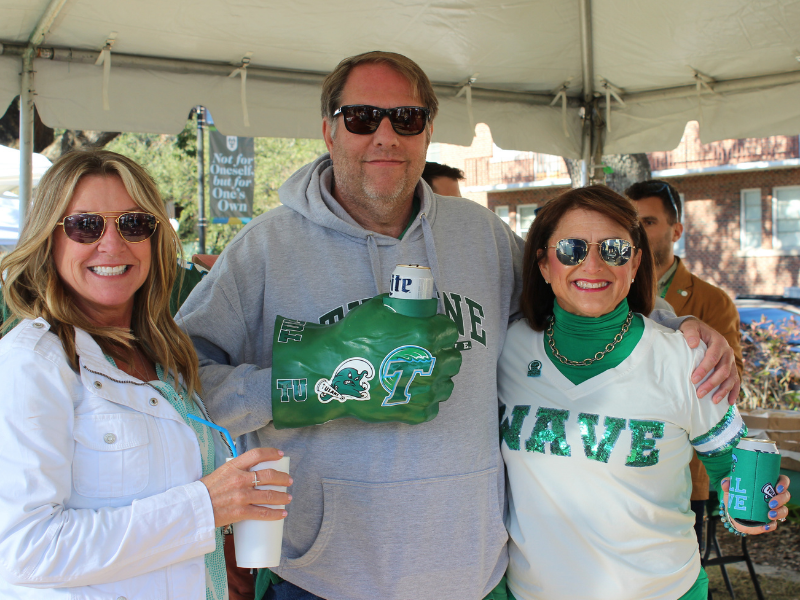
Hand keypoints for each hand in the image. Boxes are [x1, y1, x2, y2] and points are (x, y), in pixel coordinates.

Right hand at [200, 447, 291, 527]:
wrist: (194, 508)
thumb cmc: (205, 490)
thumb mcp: (220, 473)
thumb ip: (235, 471)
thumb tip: (249, 471)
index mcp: (233, 466)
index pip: (256, 454)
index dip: (271, 453)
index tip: (280, 455)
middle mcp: (239, 479)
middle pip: (268, 475)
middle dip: (283, 478)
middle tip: (289, 481)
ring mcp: (241, 496)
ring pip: (269, 495)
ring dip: (282, 497)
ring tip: (288, 498)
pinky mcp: (240, 512)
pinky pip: (262, 513)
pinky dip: (275, 514)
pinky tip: (282, 514)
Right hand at [272, 294, 461, 427]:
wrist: (330, 369)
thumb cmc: (352, 337)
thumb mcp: (378, 308)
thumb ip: (403, 307)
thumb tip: (414, 305)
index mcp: (426, 335)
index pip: (451, 331)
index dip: (442, 329)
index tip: (432, 331)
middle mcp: (430, 364)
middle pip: (454, 359)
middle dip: (443, 353)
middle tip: (426, 352)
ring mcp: (424, 392)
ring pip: (447, 384)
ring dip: (437, 378)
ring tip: (418, 373)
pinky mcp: (414, 413)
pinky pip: (433, 408)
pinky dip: (425, 401)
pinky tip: (411, 391)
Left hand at [679, 317, 739, 403]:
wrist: (700, 330)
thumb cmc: (694, 330)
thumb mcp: (690, 327)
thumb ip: (690, 333)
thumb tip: (692, 344)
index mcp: (719, 342)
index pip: (713, 357)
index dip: (704, 369)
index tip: (693, 379)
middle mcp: (728, 352)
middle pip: (723, 370)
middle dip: (712, 383)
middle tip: (700, 393)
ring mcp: (731, 361)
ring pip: (731, 378)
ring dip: (723, 390)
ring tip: (713, 401)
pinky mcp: (731, 368)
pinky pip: (735, 381)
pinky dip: (733, 392)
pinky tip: (729, 402)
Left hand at [721, 475, 790, 533]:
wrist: (732, 513)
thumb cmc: (736, 495)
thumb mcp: (731, 488)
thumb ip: (727, 483)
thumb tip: (726, 483)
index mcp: (768, 485)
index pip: (782, 481)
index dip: (783, 484)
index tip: (777, 488)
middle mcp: (774, 497)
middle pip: (785, 496)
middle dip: (781, 499)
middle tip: (771, 503)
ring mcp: (773, 510)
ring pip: (784, 510)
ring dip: (779, 513)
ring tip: (770, 515)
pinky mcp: (769, 522)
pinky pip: (774, 525)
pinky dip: (771, 525)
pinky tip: (765, 526)